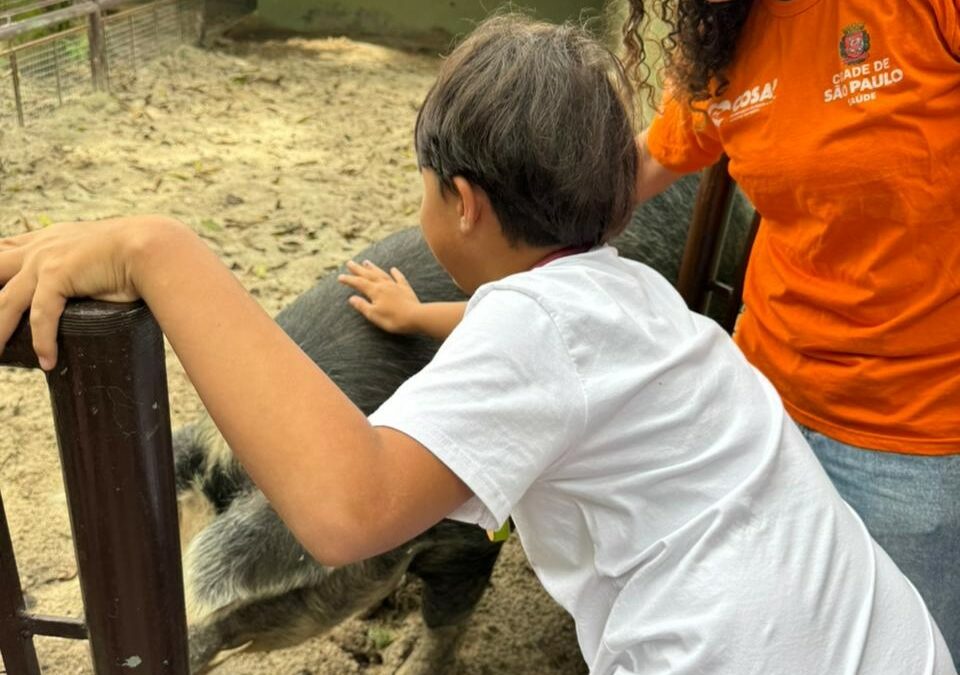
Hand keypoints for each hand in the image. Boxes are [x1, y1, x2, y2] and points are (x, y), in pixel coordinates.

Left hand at [0, 217, 166, 368]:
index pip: (6, 249)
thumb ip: (88, 267)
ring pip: (6, 302)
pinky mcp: (58, 274)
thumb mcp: (102, 254)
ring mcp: (46, 260)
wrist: (154, 247)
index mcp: (51, 240)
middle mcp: (42, 247)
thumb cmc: (140, 253)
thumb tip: (94, 291)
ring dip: (0, 332)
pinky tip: (47, 361)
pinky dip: (43, 342)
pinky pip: (41, 315)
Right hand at [338, 259, 422, 333]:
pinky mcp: (405, 289)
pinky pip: (399, 278)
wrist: (416, 317)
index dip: (349, 280)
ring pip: (381, 274)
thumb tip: (351, 298)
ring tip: (366, 261)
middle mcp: (384, 285)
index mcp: (375, 291)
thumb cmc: (393, 319)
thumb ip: (362, 306)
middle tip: (350, 262)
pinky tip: (393, 269)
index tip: (340, 277)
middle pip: (368, 275)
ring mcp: (395, 285)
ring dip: (373, 268)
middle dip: (358, 269)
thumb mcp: (374, 315)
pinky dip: (395, 273)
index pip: (358, 283)